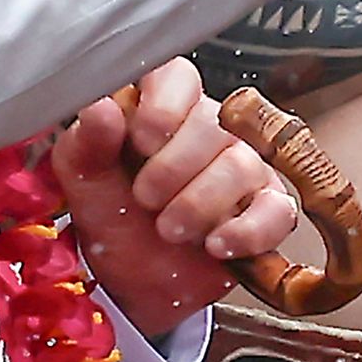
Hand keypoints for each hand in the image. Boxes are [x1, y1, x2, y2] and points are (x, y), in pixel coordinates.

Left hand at [53, 58, 302, 337]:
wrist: (135, 285)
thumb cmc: (113, 222)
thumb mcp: (85, 184)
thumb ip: (87, 144)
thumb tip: (99, 107)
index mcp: (160, 110)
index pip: (177, 76)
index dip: (163, 104)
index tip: (141, 141)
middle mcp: (207, 132)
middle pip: (211, 122)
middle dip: (172, 168)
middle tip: (145, 199)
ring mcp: (243, 168)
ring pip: (241, 164)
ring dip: (199, 204)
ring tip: (169, 230)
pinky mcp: (267, 210)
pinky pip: (277, 210)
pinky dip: (246, 231)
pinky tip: (215, 245)